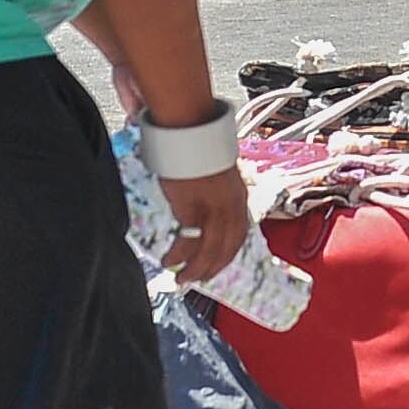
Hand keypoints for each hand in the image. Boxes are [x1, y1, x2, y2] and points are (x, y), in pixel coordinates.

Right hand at [154, 156, 248, 288]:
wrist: (189, 130)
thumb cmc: (198, 146)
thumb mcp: (217, 172)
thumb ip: (218, 194)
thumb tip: (208, 210)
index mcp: (239, 196)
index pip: (239, 234)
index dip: (228, 253)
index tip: (218, 264)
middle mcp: (231, 206)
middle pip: (226, 247)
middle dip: (213, 267)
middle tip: (200, 279)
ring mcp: (213, 209)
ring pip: (209, 250)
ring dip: (195, 269)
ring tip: (182, 278)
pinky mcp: (192, 209)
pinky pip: (187, 241)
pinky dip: (179, 255)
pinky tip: (169, 260)